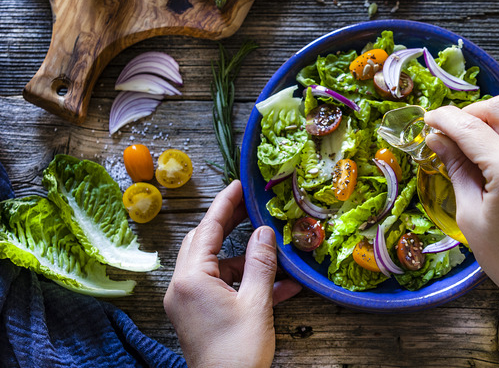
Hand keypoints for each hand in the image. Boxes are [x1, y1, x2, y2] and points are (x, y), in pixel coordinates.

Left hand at [164, 180, 301, 367]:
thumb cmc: (238, 353)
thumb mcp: (256, 303)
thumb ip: (261, 263)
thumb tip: (264, 232)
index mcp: (191, 279)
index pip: (207, 229)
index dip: (225, 204)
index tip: (239, 185)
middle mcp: (182, 287)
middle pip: (205, 242)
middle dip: (231, 225)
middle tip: (252, 207)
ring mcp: (188, 302)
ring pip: (216, 265)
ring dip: (245, 259)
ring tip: (275, 252)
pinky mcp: (198, 315)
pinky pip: (221, 286)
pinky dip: (245, 282)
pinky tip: (278, 286)